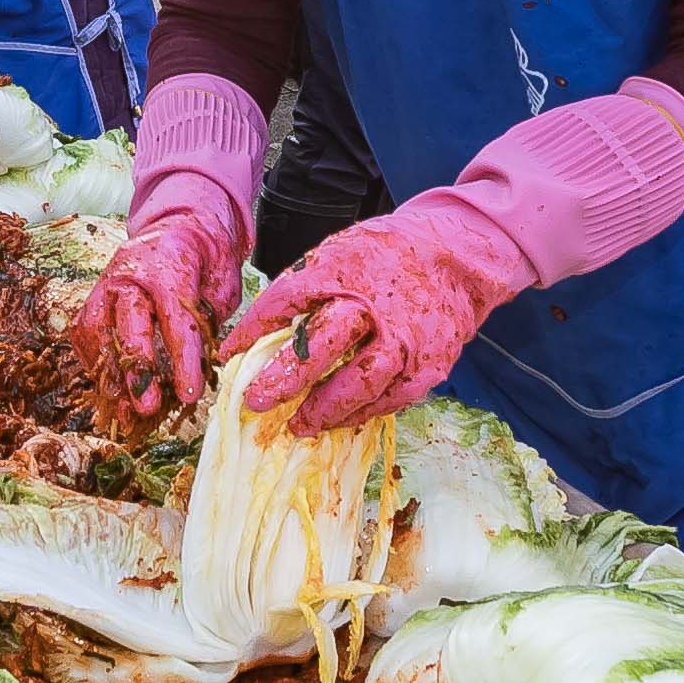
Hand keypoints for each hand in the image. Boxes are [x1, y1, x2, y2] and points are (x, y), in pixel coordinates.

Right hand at [75, 206, 243, 434]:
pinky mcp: (93, 298)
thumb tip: (205, 365)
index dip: (182, 360)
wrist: (177, 229)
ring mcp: (106, 284)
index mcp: (168, 265)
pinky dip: (96, 364)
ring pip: (98, 331)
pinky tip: (111, 390)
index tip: (190, 393)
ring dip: (112, 374)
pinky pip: (85, 334)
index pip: (175, 318)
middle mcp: (129, 273)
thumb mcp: (223, 282)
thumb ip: (212, 319)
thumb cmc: (204, 260)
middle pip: (128, 323)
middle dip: (138, 369)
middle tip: (147, 406)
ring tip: (125, 410)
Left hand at [222, 209, 513, 431]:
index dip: (254, 330)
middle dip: (286, 377)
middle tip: (256, 401)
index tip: (228, 357)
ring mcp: (402, 339)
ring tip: (298, 426)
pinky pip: (390, 399)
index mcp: (340, 271)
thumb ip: (301, 290)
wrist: (455, 258)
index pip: (286, 299)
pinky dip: (361, 413)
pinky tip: (339, 420)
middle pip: (323, 344)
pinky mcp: (427, 366)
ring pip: (360, 382)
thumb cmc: (383, 259)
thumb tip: (253, 336)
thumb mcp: (337, 256)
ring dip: (325, 409)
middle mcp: (371, 306)